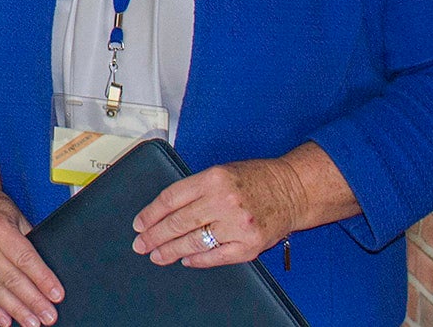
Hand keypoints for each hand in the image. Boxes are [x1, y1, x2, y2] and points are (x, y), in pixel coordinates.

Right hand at [0, 185, 61, 326]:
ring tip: (32, 321)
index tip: (56, 295)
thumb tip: (47, 273)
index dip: (42, 279)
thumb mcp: (17, 217)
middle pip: (11, 278)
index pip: (24, 258)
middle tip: (48, 315)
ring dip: (16, 310)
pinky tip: (6, 319)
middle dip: (33, 300)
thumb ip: (30, 242)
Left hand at [131, 157, 304, 267]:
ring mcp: (238, 224)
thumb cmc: (255, 178)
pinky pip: (217, 256)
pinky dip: (199, 260)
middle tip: (141, 244)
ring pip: (194, 242)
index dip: (151, 213)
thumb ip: (195, 189)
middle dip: (155, 236)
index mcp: (213, 179)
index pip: (171, 198)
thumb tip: (164, 211)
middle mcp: (224, 201)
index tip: (139, 224)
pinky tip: (186, 260)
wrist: (293, 189)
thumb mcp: (220, 172)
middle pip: (179, 222)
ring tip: (157, 256)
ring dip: (171, 251)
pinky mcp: (250, 244)